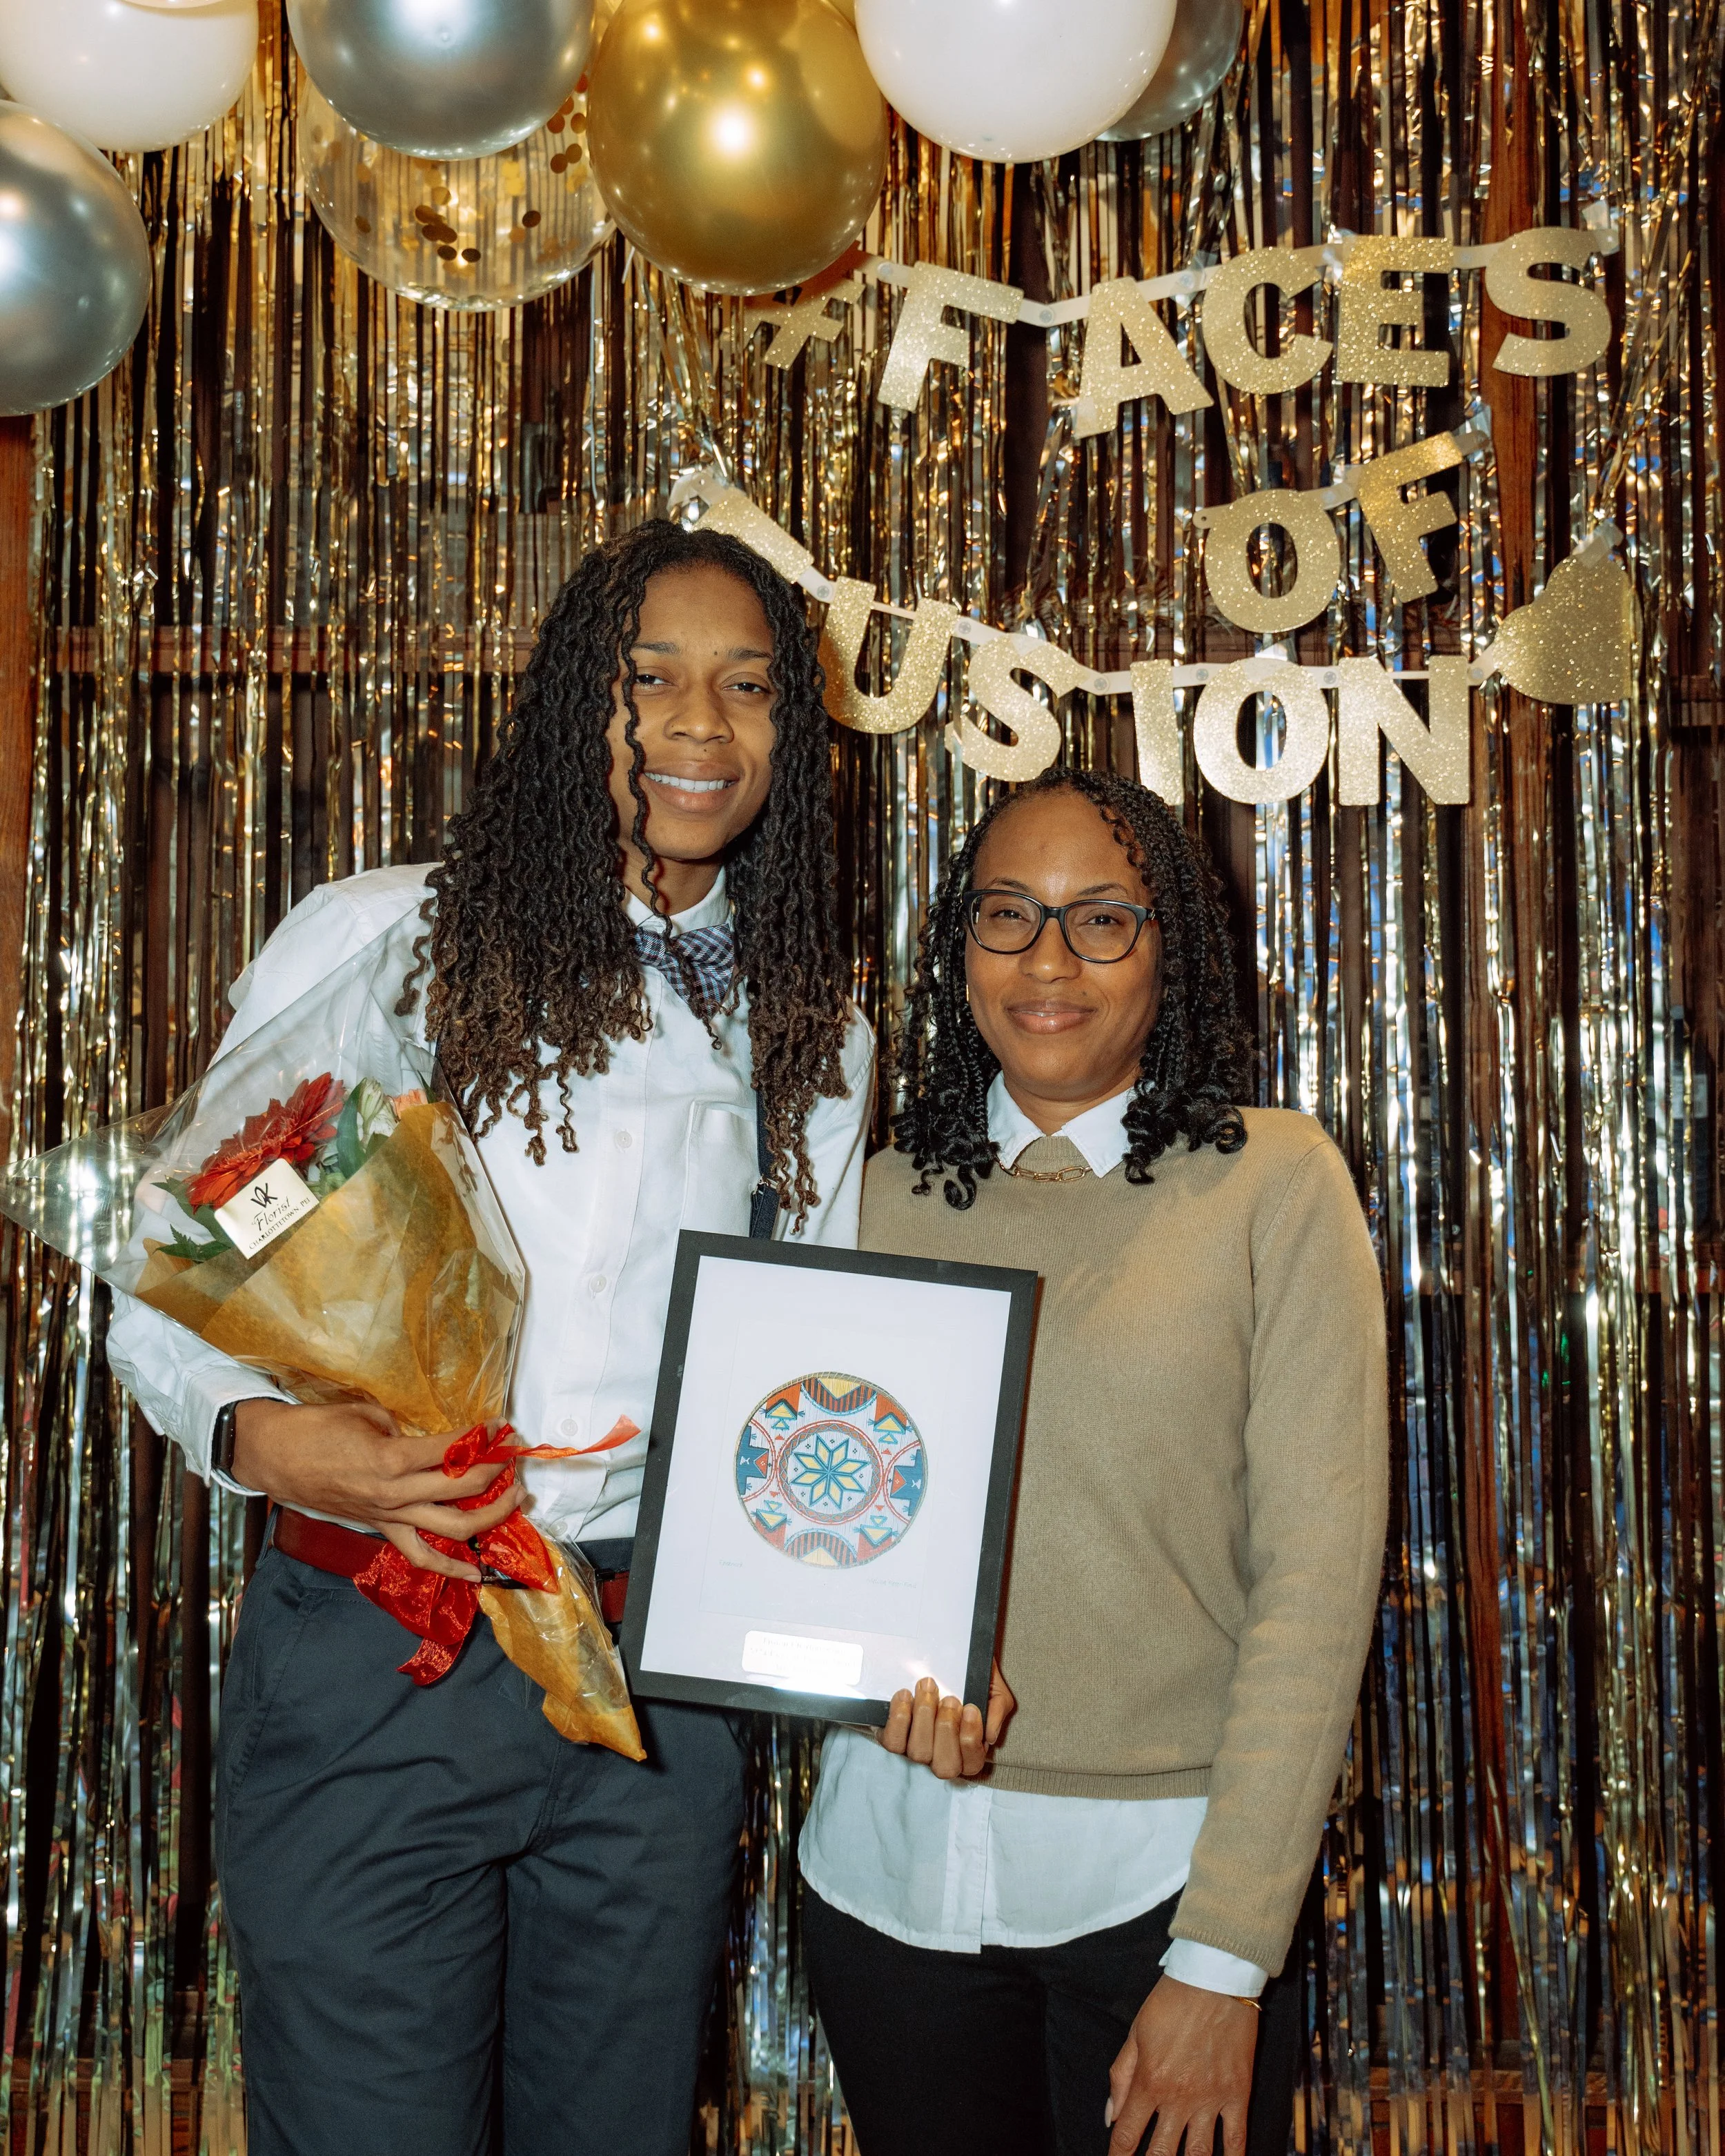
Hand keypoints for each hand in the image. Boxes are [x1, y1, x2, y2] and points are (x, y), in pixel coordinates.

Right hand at [232, 1398, 521, 1582]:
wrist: (275, 1457)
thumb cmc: (317, 1428)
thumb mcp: (367, 1415)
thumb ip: (404, 1430)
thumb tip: (432, 1441)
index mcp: (392, 1458)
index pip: (454, 1450)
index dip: (485, 1437)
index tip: (503, 1426)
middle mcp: (395, 1494)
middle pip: (463, 1489)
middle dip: (498, 1473)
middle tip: (515, 1457)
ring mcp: (389, 1516)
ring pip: (451, 1528)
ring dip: (490, 1516)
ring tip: (516, 1501)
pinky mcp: (381, 1528)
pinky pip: (419, 1555)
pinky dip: (449, 1567)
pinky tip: (475, 1572)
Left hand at [879, 1661, 1015, 1778]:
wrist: (952, 1661)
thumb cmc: (974, 1683)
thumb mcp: (995, 1692)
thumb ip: (997, 1710)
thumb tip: (989, 1734)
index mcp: (969, 1754)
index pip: (971, 1763)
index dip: (970, 1739)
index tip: (970, 1708)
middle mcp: (943, 1758)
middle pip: (944, 1766)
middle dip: (947, 1729)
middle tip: (950, 1698)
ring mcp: (918, 1750)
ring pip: (918, 1753)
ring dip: (923, 1718)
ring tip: (927, 1688)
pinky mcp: (896, 1737)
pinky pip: (893, 1741)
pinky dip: (898, 1719)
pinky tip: (906, 1695)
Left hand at [1105, 1976, 1258, 2155]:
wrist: (1214, 1978)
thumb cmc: (1172, 2001)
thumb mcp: (1136, 2033)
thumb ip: (1121, 2076)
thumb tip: (1110, 2115)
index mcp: (1150, 2081)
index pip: (1127, 2133)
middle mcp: (1179, 2097)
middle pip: (1161, 2153)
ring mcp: (1210, 2099)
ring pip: (1198, 2153)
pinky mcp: (1237, 2093)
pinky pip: (1235, 2138)